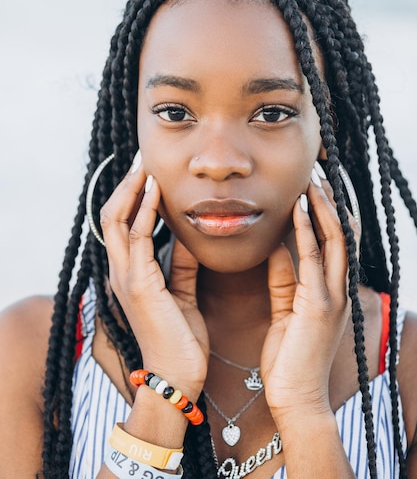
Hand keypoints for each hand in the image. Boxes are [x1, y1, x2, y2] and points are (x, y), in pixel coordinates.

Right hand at [100, 156, 208, 399]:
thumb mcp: (181, 292)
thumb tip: (186, 233)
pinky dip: (144, 210)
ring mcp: (126, 276)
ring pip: (117, 220)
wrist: (178, 376)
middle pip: (112, 215)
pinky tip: (155, 190)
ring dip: (132, 189)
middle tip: (142, 159)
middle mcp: (121, 271)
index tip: (147, 172)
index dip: (131, 196)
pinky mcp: (139, 283)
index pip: (122, 224)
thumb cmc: (180, 338)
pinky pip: (137, 237)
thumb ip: (180, 263)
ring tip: (145, 164)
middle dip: (126, 185)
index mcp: (131, 273)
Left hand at [260, 171, 354, 422]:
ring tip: (313, 178)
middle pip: (342, 232)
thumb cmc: (290, 358)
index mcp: (332, 290)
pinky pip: (314, 259)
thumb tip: (278, 248)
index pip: (336, 240)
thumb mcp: (287, 309)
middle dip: (331, 199)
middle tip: (319, 170)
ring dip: (323, 206)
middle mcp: (339, 289)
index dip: (328, 209)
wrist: (296, 398)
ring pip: (335, 239)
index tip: (315, 183)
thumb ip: (286, 278)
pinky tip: (298, 208)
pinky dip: (306, 230)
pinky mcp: (318, 305)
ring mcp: (333, 296)